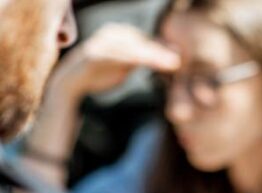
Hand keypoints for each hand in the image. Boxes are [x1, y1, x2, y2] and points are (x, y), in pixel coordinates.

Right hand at [49, 23, 179, 101]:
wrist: (72, 82)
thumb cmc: (102, 72)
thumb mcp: (127, 66)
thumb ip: (143, 59)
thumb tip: (168, 58)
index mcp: (121, 34)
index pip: (146, 40)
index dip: (163, 50)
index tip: (179, 59)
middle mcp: (112, 33)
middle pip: (142, 42)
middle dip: (161, 52)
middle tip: (179, 62)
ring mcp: (103, 42)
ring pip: (133, 49)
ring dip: (153, 56)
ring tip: (169, 65)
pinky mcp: (96, 55)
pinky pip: (119, 57)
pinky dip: (134, 60)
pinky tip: (146, 64)